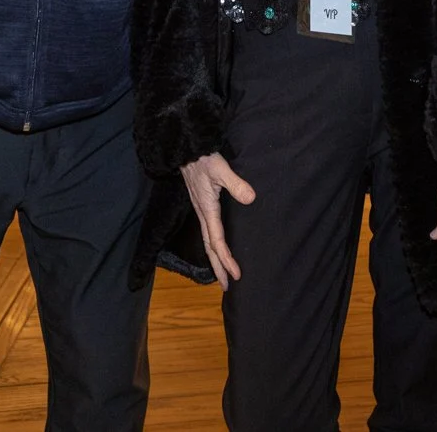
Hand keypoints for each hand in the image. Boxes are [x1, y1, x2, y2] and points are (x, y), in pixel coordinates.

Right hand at [181, 152, 255, 290]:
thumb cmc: (203, 158)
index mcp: (207, 209)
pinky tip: (217, 248)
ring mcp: (201, 210)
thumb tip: (251, 199)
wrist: (185, 148)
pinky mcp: (202, 204)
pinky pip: (207, 232)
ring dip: (215, 259)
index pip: (217, 241)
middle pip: (210, 247)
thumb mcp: (220, 168)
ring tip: (222, 274)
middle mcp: (202, 213)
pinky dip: (212, 245)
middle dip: (218, 267)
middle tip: (226, 287)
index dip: (226, 259)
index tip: (236, 274)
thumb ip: (235, 183)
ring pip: (207, 240)